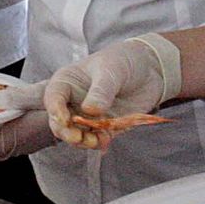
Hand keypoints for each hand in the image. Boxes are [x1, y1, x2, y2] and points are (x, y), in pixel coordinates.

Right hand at [44, 34, 182, 148]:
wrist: (151, 70)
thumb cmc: (124, 61)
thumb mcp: (111, 70)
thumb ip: (101, 90)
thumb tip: (89, 110)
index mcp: (67, 82)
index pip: (53, 98)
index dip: (55, 110)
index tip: (65, 120)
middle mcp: (73, 101)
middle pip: (59, 122)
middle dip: (66, 132)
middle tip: (78, 137)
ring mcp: (88, 116)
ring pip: (76, 135)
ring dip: (82, 142)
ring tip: (96, 140)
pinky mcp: (103, 127)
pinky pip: (95, 139)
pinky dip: (98, 143)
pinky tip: (105, 140)